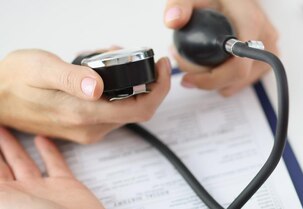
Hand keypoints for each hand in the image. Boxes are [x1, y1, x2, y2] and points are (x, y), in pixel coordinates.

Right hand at [0, 49, 171, 143]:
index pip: (141, 108)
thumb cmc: (13, 81)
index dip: (160, 88)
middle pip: (138, 108)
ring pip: (125, 108)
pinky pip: (111, 110)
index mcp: (84, 114)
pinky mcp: (82, 127)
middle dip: (144, 80)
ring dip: (129, 84)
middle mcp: (90, 128)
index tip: (163, 66)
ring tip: (112, 58)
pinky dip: (116, 91)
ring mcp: (86, 130)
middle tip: (136, 56)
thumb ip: (72, 78)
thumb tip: (98, 87)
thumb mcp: (41, 68)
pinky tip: (101, 73)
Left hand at [0, 127, 103, 208]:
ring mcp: (42, 190)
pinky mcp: (66, 187)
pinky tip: (42, 139)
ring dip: (13, 146)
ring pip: (23, 162)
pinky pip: (55, 165)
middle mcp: (19, 192)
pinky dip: (49, 151)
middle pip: (1, 165)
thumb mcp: (2, 197)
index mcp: (3, 194)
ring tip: (5, 129)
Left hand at [163, 0, 278, 95]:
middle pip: (236, 77)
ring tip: (195, 62)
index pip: (237, 67)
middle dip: (207, 79)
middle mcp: (265, 39)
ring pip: (239, 82)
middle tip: (184, 64)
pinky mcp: (268, 57)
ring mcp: (270, 49)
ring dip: (215, 80)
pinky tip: (212, 64)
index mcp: (251, 23)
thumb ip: (180, 5)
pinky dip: (226, 78)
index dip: (212, 80)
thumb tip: (172, 22)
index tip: (190, 78)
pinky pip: (245, 79)